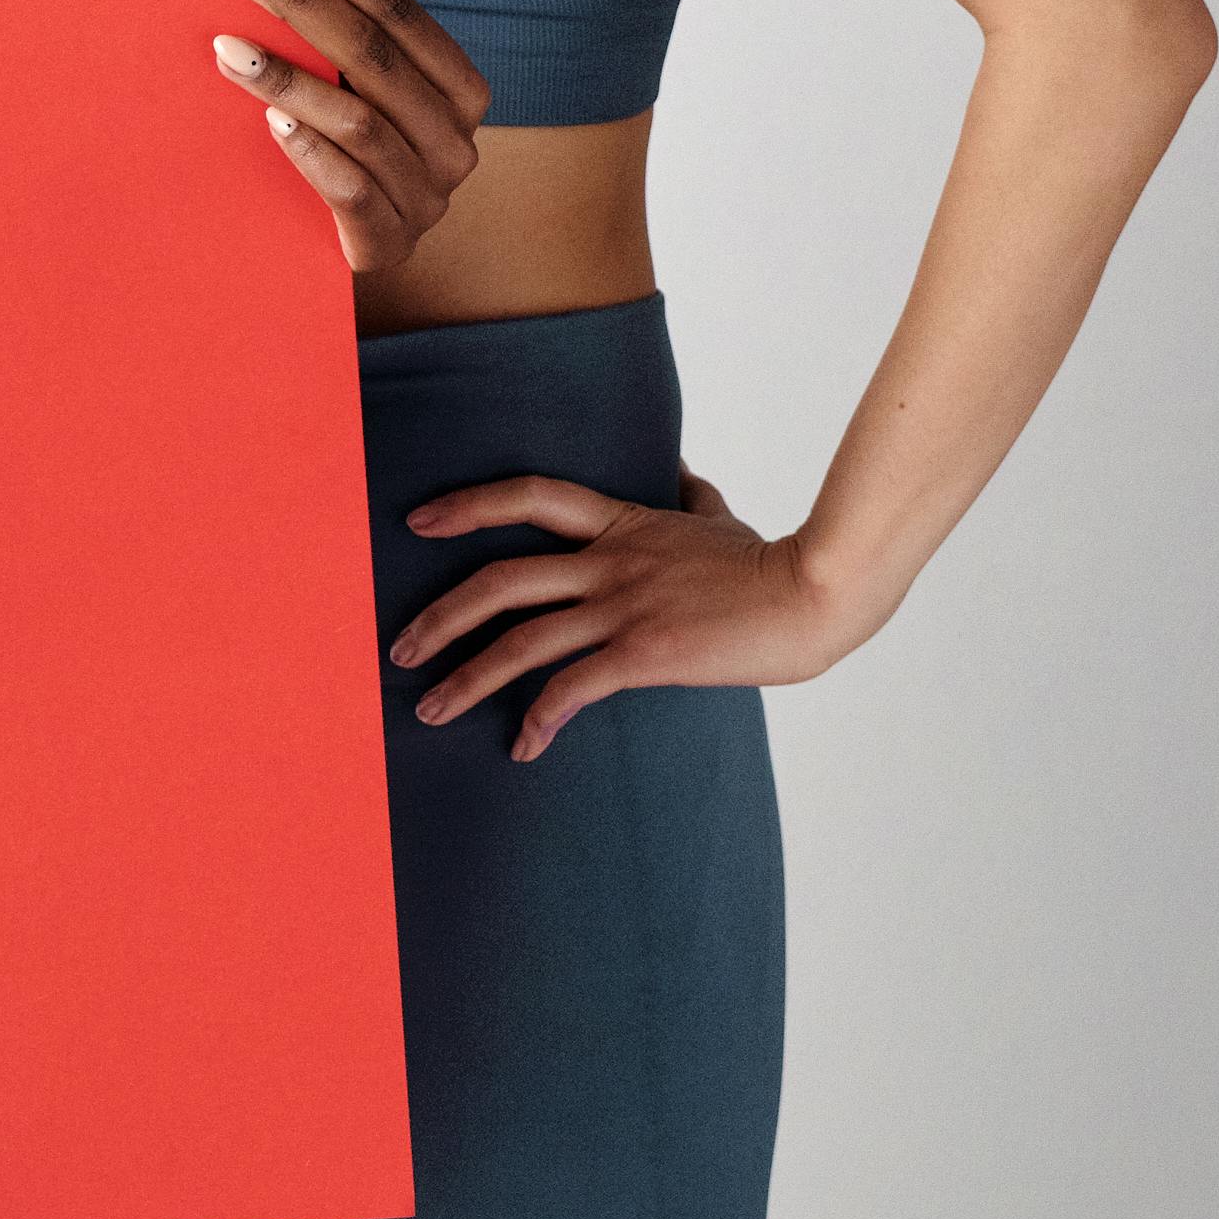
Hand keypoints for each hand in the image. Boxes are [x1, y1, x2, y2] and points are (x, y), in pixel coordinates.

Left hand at [209, 0, 490, 273]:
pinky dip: (309, 151)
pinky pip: (351, 190)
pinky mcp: (390, 245)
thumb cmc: (342, 153)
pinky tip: (269, 121)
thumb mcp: (354, 92)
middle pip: (375, 57)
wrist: (345, 254)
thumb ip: (340, 42)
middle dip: (301, 3)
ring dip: (288, 79)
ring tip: (225, 47)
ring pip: (360, 122)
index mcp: (459, 90)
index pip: (401, 14)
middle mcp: (456, 142)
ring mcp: (428, 198)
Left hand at [391, 468, 858, 757]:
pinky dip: (540, 718)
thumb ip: (689, 497)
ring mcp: (624, 606)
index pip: (528, 496)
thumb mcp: (719, 516)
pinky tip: (522, 747)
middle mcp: (609, 561)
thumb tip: (680, 471)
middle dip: (440, 616)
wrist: (818, 592)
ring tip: (430, 708)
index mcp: (620, 523)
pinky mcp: (646, 651)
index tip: (417, 521)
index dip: (467, 505)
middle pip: (500, 580)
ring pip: (522, 639)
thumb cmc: (772, 561)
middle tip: (399, 647)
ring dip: (468, 677)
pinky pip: (574, 687)